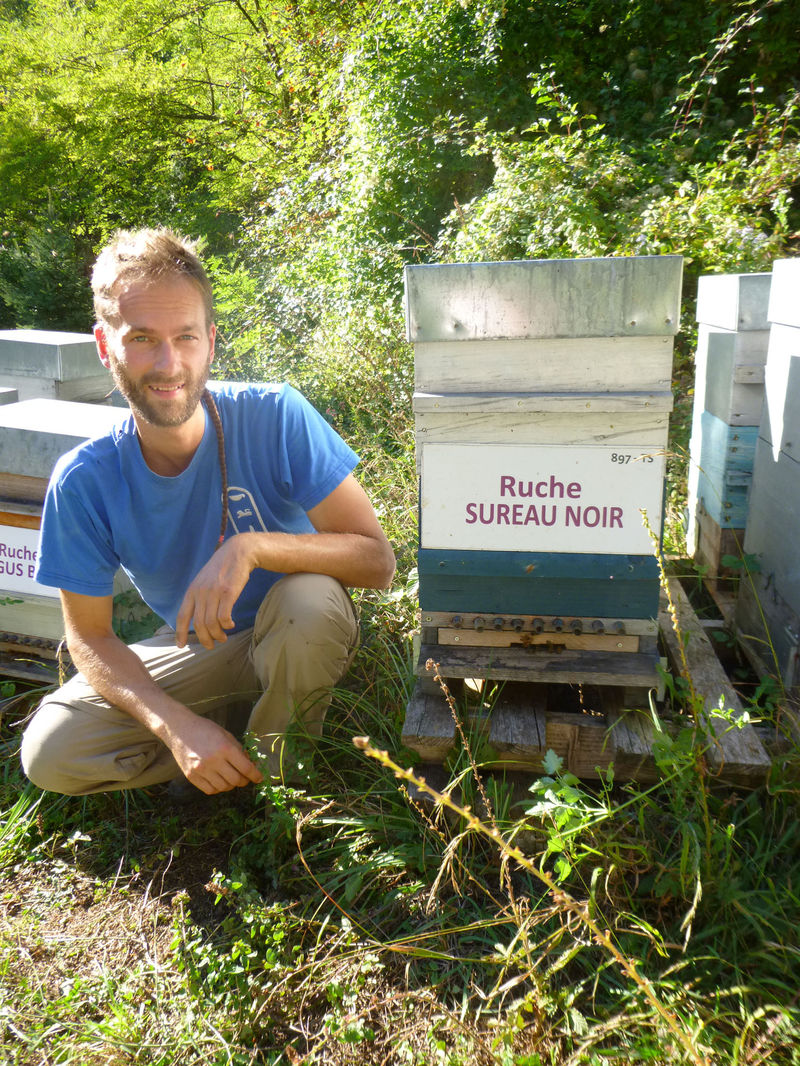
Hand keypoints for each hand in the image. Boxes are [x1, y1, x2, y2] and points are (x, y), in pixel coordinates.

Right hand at [167, 713, 262, 793]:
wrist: (179, 729)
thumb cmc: (205, 729)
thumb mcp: (226, 735)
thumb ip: (239, 750)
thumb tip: (251, 765)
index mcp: (225, 748)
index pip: (246, 768)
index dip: (256, 775)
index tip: (259, 778)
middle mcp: (213, 760)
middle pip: (236, 780)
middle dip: (244, 781)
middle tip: (245, 777)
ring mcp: (201, 770)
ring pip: (224, 787)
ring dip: (231, 785)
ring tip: (230, 777)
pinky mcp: (191, 776)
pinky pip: (210, 790)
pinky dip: (218, 788)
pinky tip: (218, 780)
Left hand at [176, 534, 255, 648]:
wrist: (238, 552)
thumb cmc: (223, 568)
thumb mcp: (204, 580)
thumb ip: (199, 596)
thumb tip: (197, 617)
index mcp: (192, 590)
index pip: (182, 616)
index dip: (180, 633)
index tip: (180, 645)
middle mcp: (200, 592)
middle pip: (198, 624)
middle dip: (204, 639)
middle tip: (211, 646)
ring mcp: (214, 592)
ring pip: (211, 623)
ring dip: (217, 635)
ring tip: (223, 638)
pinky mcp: (228, 592)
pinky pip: (224, 617)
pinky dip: (227, 625)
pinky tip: (231, 625)